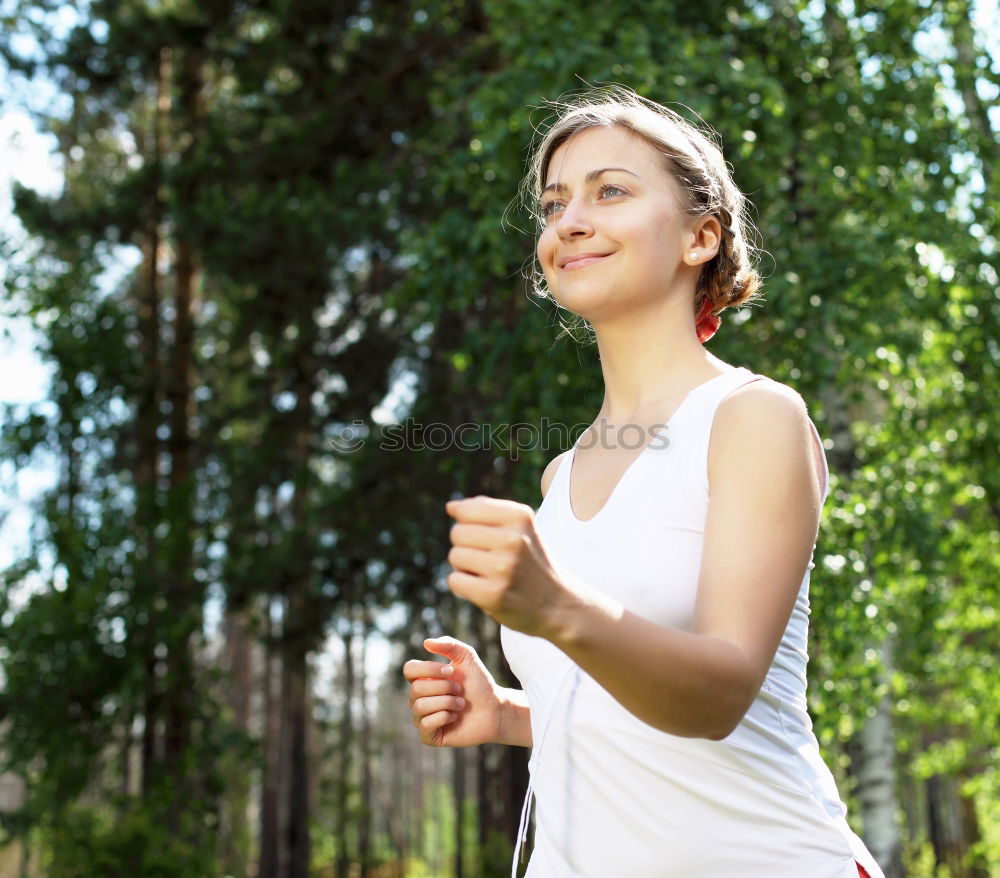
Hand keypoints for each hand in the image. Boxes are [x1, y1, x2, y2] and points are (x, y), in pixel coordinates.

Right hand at [403, 636, 506, 747]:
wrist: (494, 709)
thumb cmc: (479, 683)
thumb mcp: (467, 657)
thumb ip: (449, 645)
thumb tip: (426, 642)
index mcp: (424, 679)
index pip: (409, 670)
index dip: (429, 669)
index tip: (451, 670)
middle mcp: (419, 698)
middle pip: (416, 689)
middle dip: (444, 687)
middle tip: (460, 690)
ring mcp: (422, 717)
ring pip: (420, 706)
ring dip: (447, 702)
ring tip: (461, 704)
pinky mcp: (429, 735)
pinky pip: (425, 725)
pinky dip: (444, 717)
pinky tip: (455, 717)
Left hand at [445, 495, 569, 637]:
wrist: (558, 604)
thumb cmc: (530, 561)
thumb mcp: (520, 527)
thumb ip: (485, 510)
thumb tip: (451, 507)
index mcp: (520, 517)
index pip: (466, 510)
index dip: (468, 525)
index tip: (488, 538)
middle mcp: (513, 539)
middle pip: (457, 533)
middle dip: (466, 546)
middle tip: (490, 559)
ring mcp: (503, 568)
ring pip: (455, 556)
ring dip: (465, 567)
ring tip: (490, 574)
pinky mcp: (493, 595)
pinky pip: (454, 580)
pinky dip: (463, 586)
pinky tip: (485, 589)